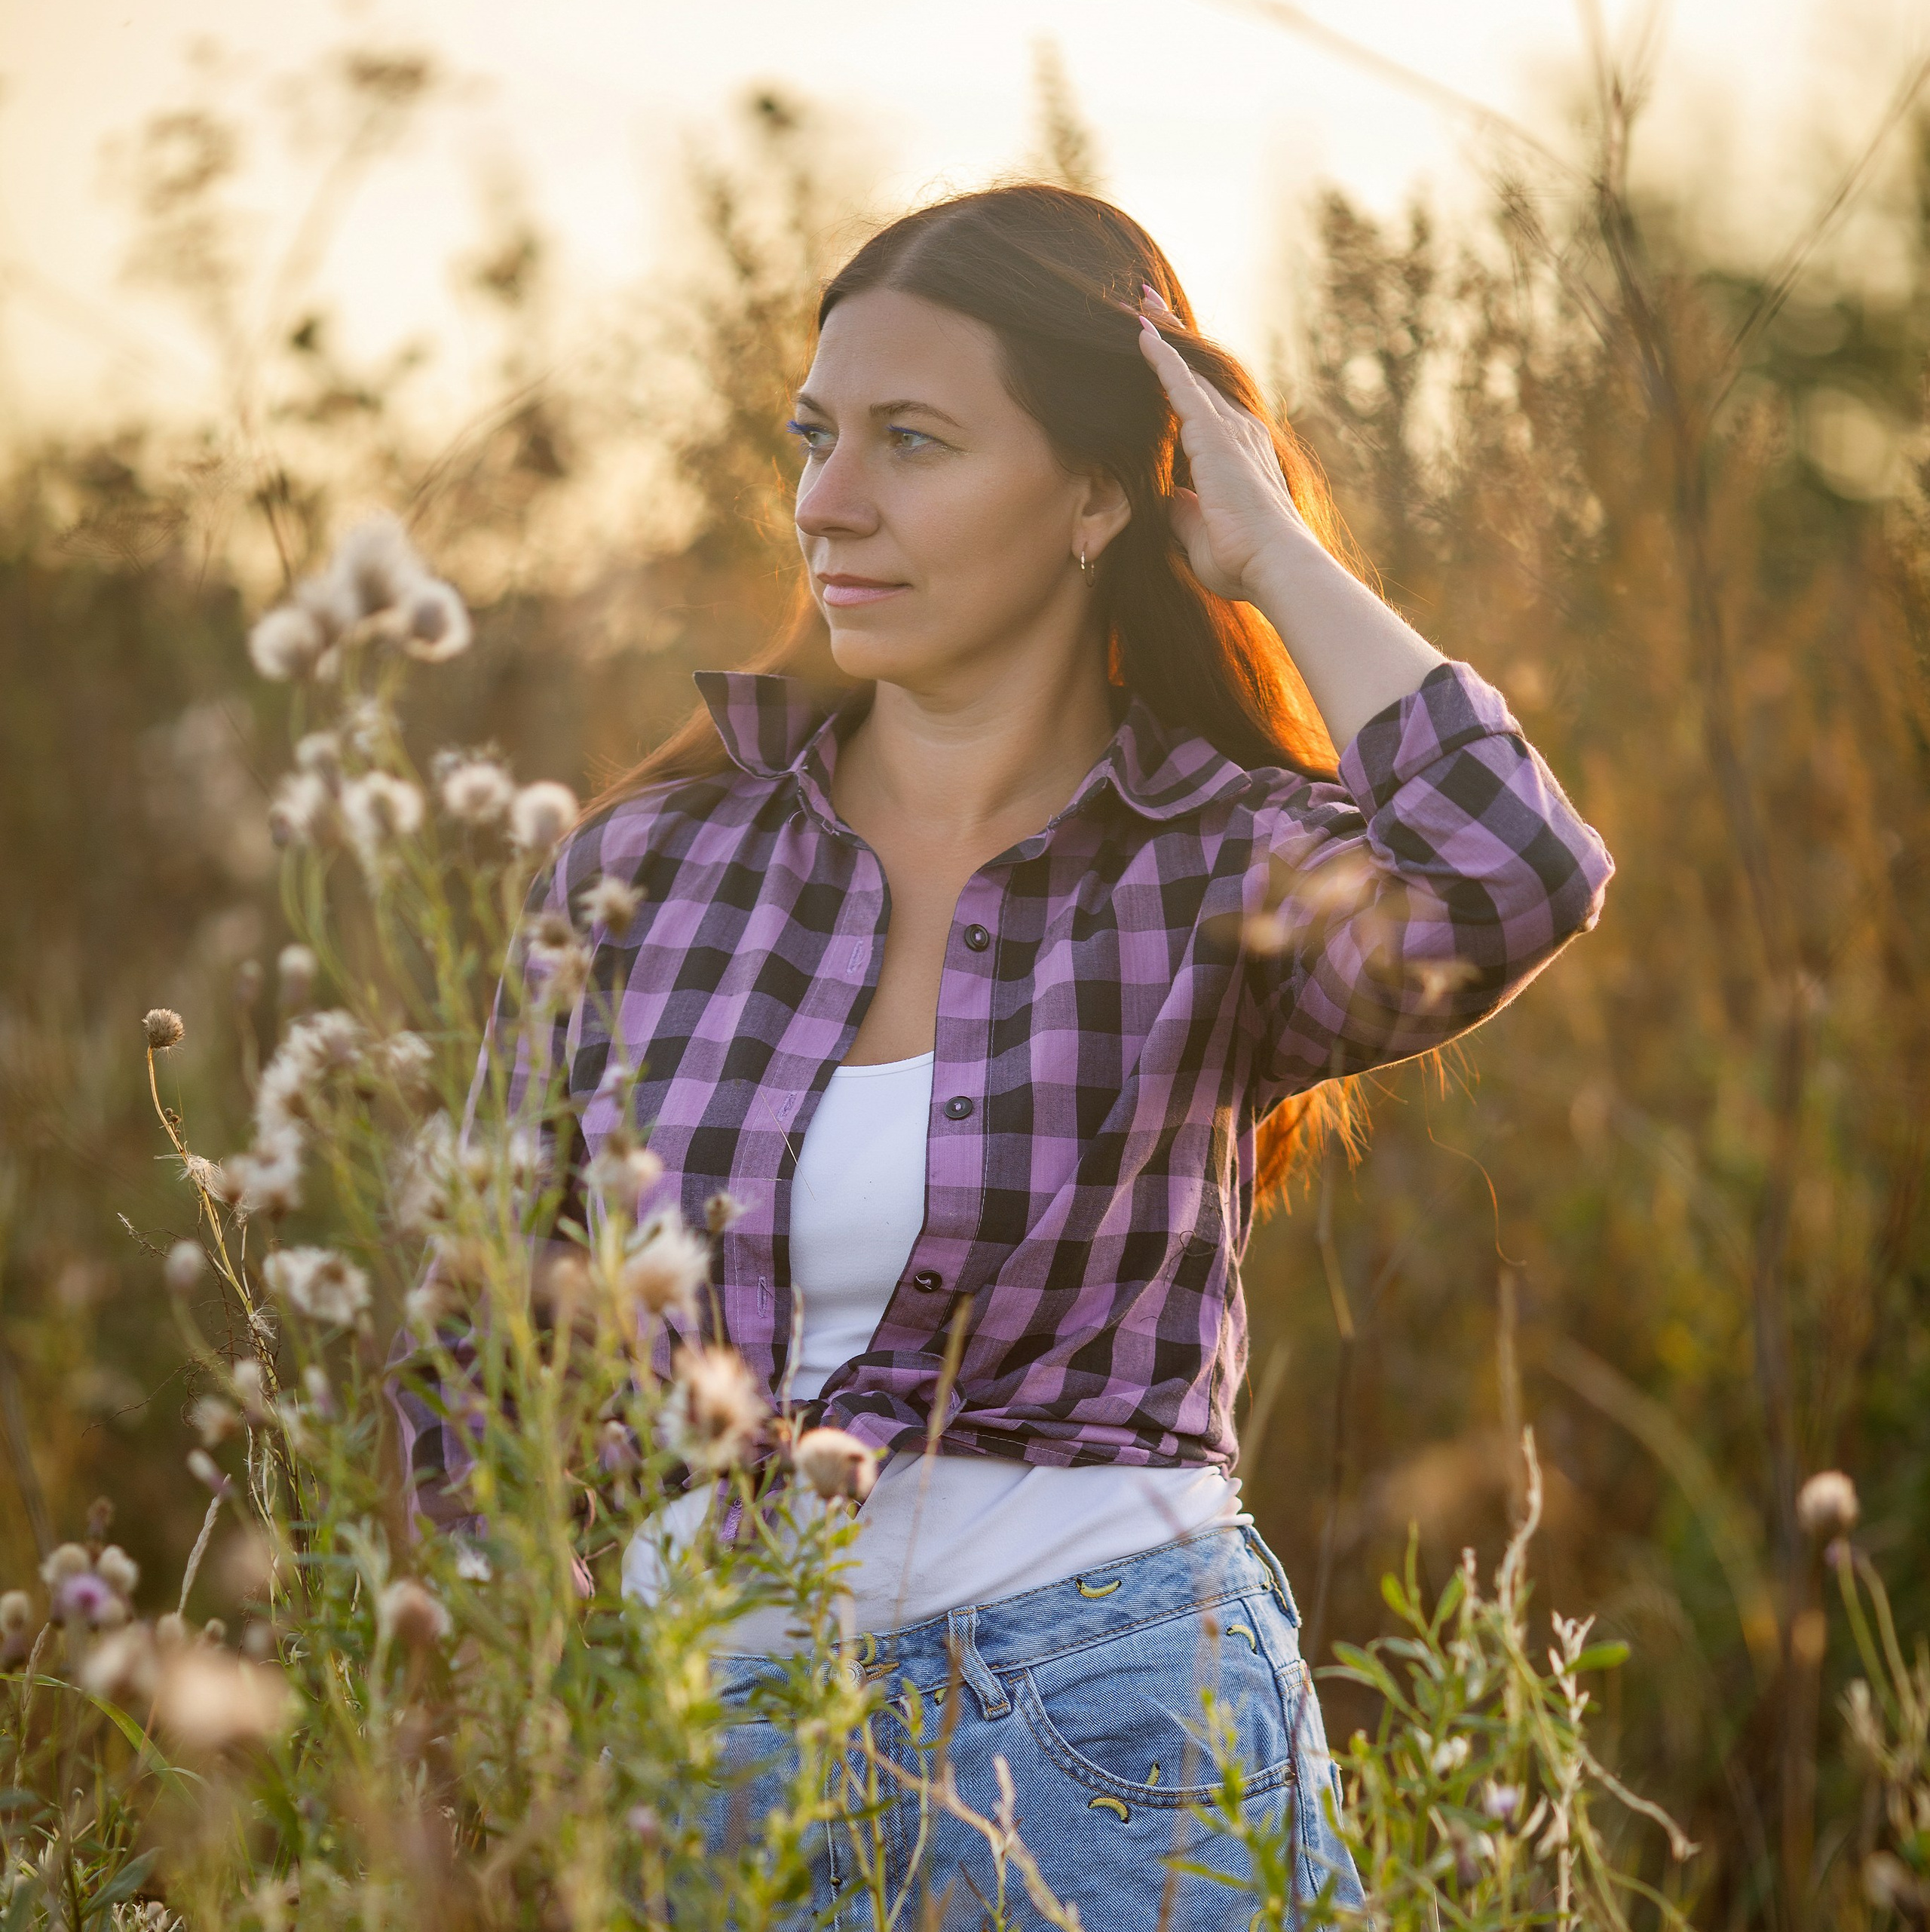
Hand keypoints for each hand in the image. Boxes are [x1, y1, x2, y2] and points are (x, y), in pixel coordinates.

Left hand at [1136, 296, 1309, 603]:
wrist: (1275, 565)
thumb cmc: (1243, 560)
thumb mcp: (1200, 533)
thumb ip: (1184, 510)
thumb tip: (1169, 498)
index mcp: (1239, 452)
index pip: (1203, 401)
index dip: (1180, 372)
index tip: (1160, 346)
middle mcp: (1240, 430)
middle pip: (1199, 372)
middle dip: (1173, 337)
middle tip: (1147, 303)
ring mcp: (1230, 428)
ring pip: (1190, 369)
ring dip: (1164, 335)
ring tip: (1139, 301)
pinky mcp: (1215, 435)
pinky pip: (1182, 384)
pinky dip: (1161, 357)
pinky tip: (1141, 332)